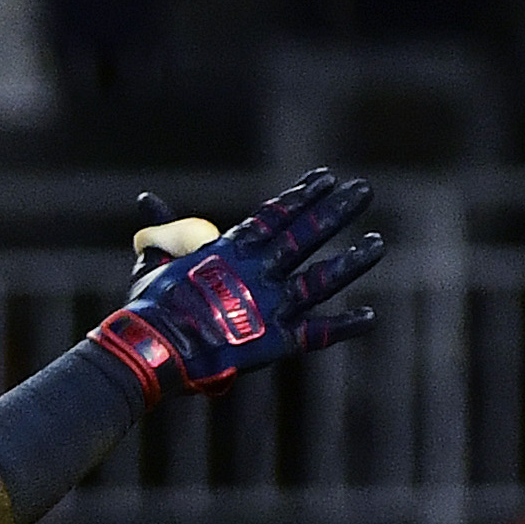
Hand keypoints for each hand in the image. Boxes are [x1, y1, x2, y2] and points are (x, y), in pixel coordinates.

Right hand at [89, 171, 385, 398]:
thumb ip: (164, 230)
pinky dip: (344, 326)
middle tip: (364, 190)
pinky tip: (370, 317)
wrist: (155, 346)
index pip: (277, 213)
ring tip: (378, 243)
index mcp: (233, 250)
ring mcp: (272, 305)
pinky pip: (319, 332)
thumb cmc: (150, 306)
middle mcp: (260, 271)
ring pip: (323, 278)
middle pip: (307, 234)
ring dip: (353, 260)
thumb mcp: (156, 260)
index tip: (325, 178)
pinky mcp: (277, 339)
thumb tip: (147, 200)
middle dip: (337, 210)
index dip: (302, 194)